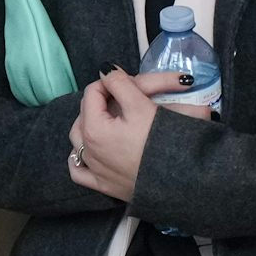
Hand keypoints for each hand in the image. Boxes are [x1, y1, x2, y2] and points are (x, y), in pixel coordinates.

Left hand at [66, 70, 207, 201]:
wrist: (177, 180)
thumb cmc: (160, 142)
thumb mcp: (141, 105)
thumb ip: (120, 84)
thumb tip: (106, 70)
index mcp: (93, 127)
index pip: (93, 92)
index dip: (110, 81)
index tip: (129, 81)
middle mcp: (87, 149)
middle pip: (85, 114)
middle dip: (102, 100)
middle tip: (126, 95)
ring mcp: (94, 169)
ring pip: (78, 142)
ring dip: (88, 125)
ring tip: (107, 118)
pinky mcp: (103, 186)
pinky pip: (79, 171)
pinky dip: (80, 159)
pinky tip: (89, 151)